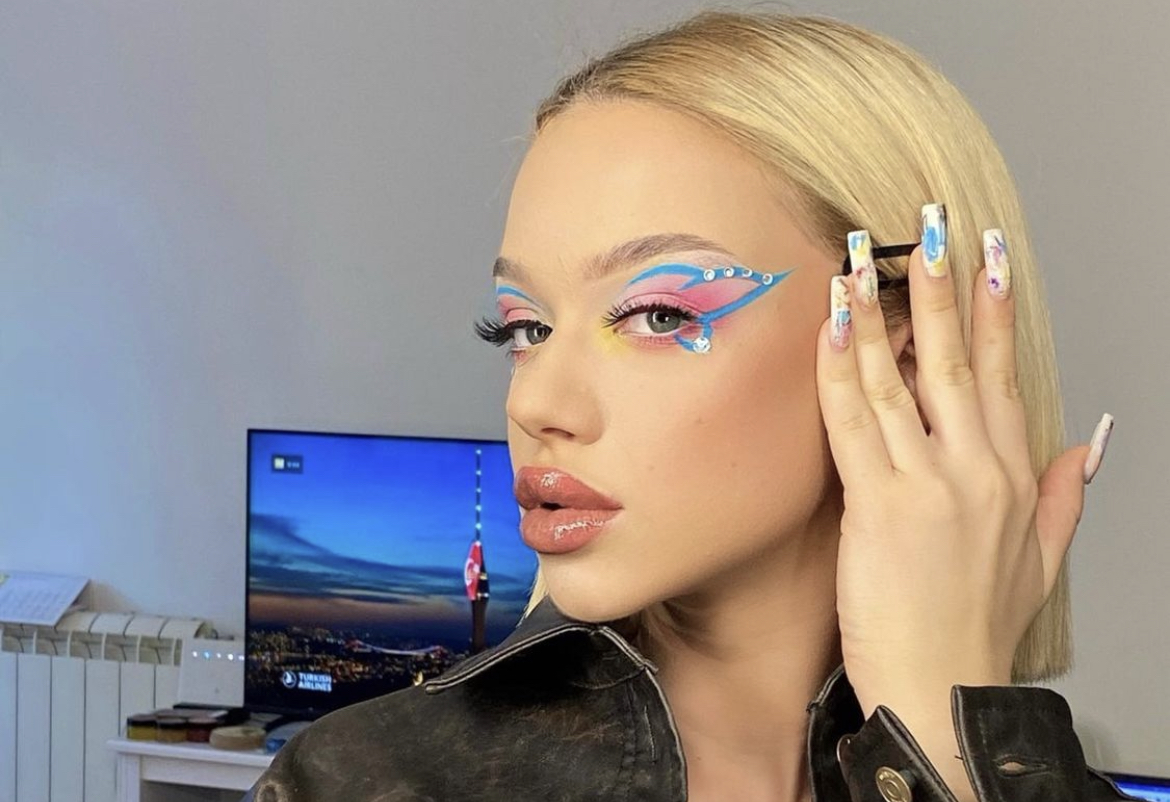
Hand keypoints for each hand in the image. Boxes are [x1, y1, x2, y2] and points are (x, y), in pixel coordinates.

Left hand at [815, 213, 1110, 798]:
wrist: (947, 691)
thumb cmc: (980, 630)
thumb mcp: (1042, 561)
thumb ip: (1067, 496)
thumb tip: (1092, 445)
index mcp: (1014, 476)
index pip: (1001, 375)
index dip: (992, 313)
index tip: (990, 258)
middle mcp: (976, 470)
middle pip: (954, 361)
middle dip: (941, 287)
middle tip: (931, 226)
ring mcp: (929, 484)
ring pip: (899, 380)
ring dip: (878, 312)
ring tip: (861, 258)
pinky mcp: (880, 507)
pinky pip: (855, 422)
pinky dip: (842, 370)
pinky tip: (834, 325)